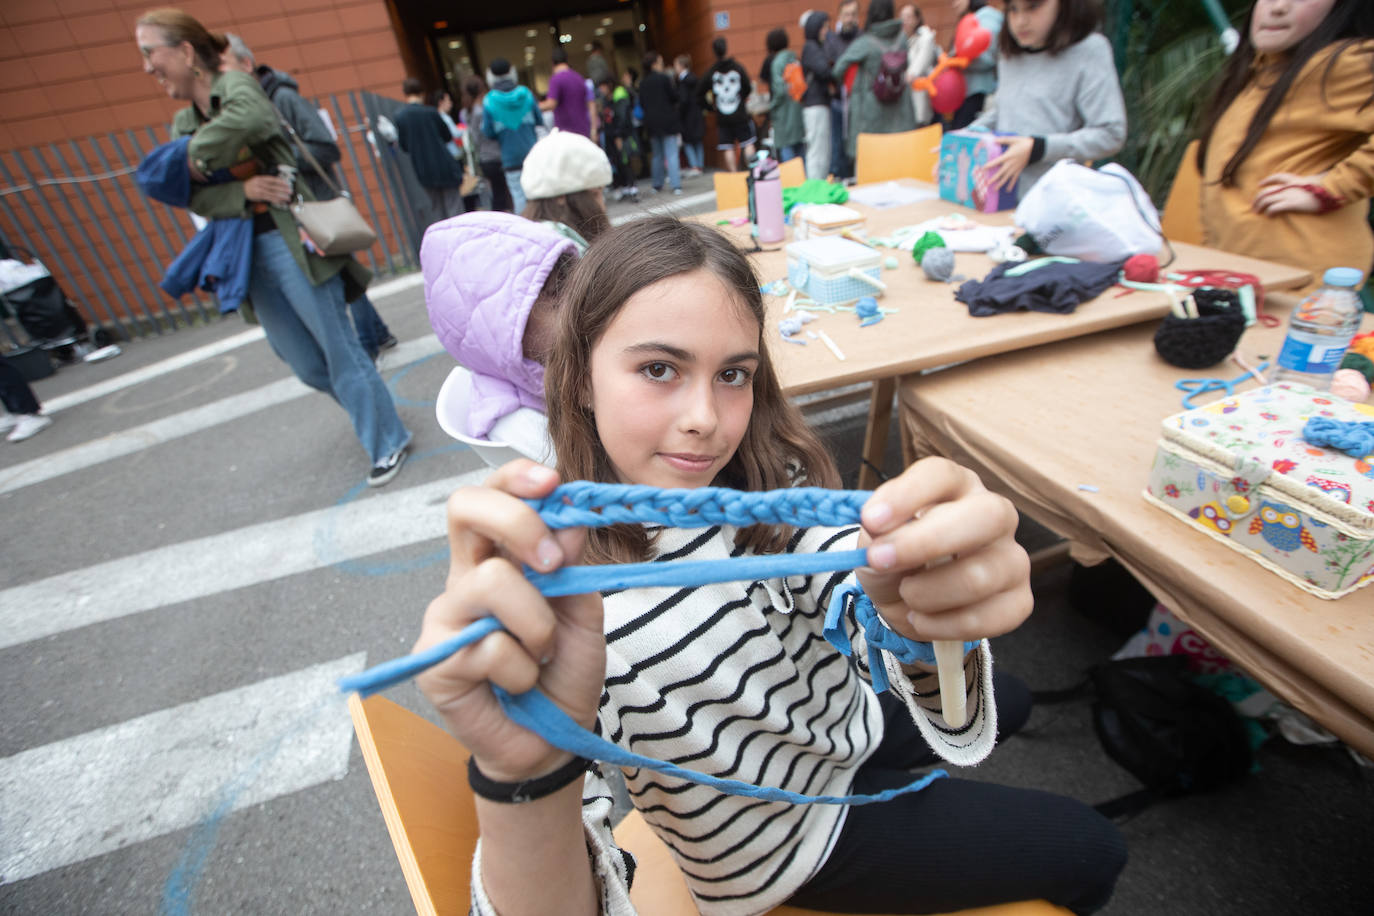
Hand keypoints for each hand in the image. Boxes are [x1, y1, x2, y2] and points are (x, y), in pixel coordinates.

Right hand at [243, 175, 292, 205]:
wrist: (241, 190)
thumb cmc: (252, 185)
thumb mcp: (257, 180)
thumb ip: (266, 181)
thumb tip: (279, 183)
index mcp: (260, 178)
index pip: (272, 179)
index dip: (280, 181)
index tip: (287, 183)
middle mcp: (259, 184)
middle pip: (273, 186)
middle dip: (283, 189)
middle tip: (290, 191)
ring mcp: (259, 190)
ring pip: (272, 193)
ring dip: (281, 196)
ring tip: (288, 197)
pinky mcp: (259, 196)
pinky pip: (269, 199)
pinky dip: (276, 200)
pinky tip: (281, 201)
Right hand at [415, 461, 606, 782]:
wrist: (553, 739)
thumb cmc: (561, 672)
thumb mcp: (581, 611)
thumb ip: (571, 567)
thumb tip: (568, 519)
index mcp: (499, 556)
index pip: (490, 494)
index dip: (514, 477)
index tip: (552, 481)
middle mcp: (465, 576)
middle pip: (464, 508)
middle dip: (517, 522)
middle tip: (552, 564)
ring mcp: (446, 616)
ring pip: (493, 581)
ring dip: (537, 624)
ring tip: (541, 656)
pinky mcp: (434, 659)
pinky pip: (492, 646)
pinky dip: (524, 670)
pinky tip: (519, 686)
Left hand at [855, 457, 1030, 643]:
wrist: (908, 600)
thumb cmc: (895, 557)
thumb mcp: (875, 540)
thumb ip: (876, 532)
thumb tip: (880, 532)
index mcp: (956, 486)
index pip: (942, 474)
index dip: (908, 494)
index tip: (871, 520)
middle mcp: (994, 514)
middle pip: (985, 516)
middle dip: (927, 542)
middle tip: (880, 560)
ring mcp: (1013, 558)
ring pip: (980, 576)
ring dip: (927, 593)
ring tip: (906, 594)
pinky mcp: (1019, 600)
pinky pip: (988, 618)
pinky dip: (944, 625)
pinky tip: (922, 619)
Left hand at [978, 136, 1033, 191]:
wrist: (1035, 148)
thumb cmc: (1023, 143)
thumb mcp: (1013, 139)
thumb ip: (1003, 140)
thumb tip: (994, 140)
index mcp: (1008, 156)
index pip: (996, 162)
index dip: (989, 165)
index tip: (982, 169)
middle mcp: (1010, 164)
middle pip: (1000, 173)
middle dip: (993, 178)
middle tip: (987, 184)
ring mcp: (1015, 168)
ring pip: (1006, 178)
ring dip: (1000, 184)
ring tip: (995, 190)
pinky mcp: (1019, 170)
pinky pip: (1014, 179)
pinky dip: (1011, 185)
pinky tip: (1008, 190)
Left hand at [1253, 172, 1325, 215]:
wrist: (1332, 189)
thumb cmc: (1326, 187)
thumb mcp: (1315, 180)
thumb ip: (1307, 184)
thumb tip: (1309, 185)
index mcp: (1294, 179)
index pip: (1277, 177)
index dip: (1267, 180)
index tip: (1260, 184)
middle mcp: (1289, 186)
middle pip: (1266, 191)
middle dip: (1257, 198)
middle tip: (1254, 205)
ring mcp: (1289, 194)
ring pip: (1266, 199)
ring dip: (1259, 206)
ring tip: (1257, 212)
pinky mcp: (1292, 203)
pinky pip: (1274, 208)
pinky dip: (1269, 212)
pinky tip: (1269, 215)